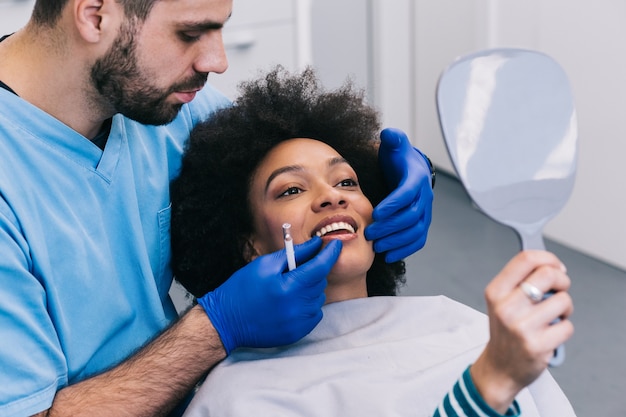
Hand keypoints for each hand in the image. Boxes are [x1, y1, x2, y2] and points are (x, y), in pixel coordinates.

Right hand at [197, 237, 341, 353]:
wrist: (226, 321)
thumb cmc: (243, 288)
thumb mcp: (265, 264)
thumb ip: (294, 253)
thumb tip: (316, 244)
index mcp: (289, 287)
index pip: (320, 267)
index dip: (330, 253)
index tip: (336, 244)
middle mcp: (297, 308)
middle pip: (320, 282)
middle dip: (313, 271)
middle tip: (294, 269)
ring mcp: (299, 323)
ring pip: (319, 298)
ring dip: (310, 289)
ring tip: (288, 288)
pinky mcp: (298, 334)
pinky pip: (314, 314)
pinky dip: (307, 305)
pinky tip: (289, 303)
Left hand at [364, 128, 433, 262]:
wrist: (410, 169)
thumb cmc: (398, 158)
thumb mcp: (394, 144)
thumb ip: (392, 139)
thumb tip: (389, 135)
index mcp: (416, 179)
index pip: (407, 193)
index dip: (393, 204)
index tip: (375, 214)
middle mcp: (424, 197)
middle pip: (411, 216)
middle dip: (390, 227)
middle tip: (369, 234)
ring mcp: (425, 212)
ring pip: (415, 231)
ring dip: (397, 241)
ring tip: (377, 247)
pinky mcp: (422, 223)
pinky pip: (418, 240)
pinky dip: (406, 250)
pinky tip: (389, 256)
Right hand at [471, 251, 573, 412]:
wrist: (499, 367)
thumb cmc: (506, 331)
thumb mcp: (501, 301)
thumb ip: (520, 280)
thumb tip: (552, 264)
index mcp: (495, 291)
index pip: (525, 259)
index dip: (548, 258)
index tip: (556, 266)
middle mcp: (505, 307)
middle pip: (547, 274)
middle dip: (562, 280)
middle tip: (559, 289)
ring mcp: (520, 327)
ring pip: (562, 301)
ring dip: (565, 308)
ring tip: (553, 316)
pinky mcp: (536, 345)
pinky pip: (567, 326)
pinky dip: (564, 329)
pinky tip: (551, 333)